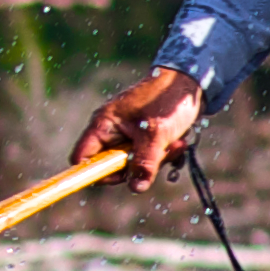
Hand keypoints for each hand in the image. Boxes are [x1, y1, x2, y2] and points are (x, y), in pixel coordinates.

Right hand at [70, 64, 208, 194]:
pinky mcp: (142, 139)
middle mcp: (110, 131)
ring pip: (132, 164)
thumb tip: (136, 187)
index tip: (118, 177)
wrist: (187, 82)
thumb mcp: (156, 134)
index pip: (82, 157)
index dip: (92, 172)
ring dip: (154, 161)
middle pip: (110, 166)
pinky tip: (177, 142)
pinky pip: (146, 158)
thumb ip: (145, 162)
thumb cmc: (166, 100)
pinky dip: (162, 155)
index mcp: (103, 125)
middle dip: (134, 167)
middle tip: (156, 156)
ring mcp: (126, 135)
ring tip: (173, 145)